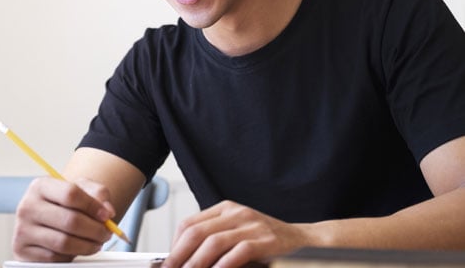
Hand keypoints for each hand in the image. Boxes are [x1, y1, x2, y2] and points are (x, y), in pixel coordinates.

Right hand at [12, 177, 115, 261]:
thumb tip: (107, 212)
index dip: (93, 206)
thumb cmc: (67, 203)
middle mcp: (27, 206)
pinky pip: (55, 257)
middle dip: (95, 230)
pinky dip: (72, 255)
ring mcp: (22, 230)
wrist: (46, 218)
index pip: (70, 194)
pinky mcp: (22, 250)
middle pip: (70, 220)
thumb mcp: (82, 190)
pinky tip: (78, 248)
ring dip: (88, 246)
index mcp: (40, 186)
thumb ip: (98, 194)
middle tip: (107, 233)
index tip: (107, 215)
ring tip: (97, 242)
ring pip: (64, 242)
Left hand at [164, 200, 315, 267]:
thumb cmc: (266, 240)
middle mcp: (236, 213)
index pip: (189, 224)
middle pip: (196, 232)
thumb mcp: (237, 232)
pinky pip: (238, 252)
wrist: (303, 240)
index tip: (168, 262)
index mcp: (225, 209)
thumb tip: (185, 259)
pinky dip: (223, 266)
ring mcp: (251, 225)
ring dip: (196, 263)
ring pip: (213, 242)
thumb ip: (214, 239)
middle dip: (179, 256)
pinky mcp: (265, 240)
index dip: (174, 245)